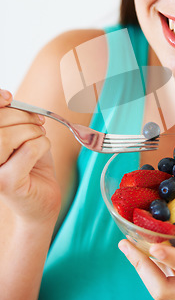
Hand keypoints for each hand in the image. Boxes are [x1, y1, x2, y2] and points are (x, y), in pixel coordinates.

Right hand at [0, 90, 60, 223]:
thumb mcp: (20, 136)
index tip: (9, 98)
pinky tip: (42, 151)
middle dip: (24, 117)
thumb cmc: (30, 166)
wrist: (41, 201)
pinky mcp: (6, 183)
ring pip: (9, 135)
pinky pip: (29, 149)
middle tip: (38, 123)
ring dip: (33, 132)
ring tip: (39, 138)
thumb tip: (7, 98)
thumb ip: (11, 119)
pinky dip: (42, 144)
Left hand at [119, 217, 174, 299]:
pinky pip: (170, 283)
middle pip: (163, 289)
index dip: (173, 257)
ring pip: (162, 285)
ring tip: (128, 242)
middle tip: (124, 242)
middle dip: (140, 265)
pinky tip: (153, 250)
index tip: (155, 244)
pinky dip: (159, 266)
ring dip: (144, 264)